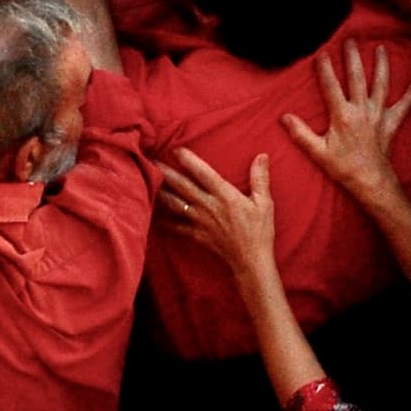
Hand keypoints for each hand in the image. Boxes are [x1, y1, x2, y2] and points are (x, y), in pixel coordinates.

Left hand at [156, 145, 282, 281]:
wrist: (252, 261)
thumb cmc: (260, 231)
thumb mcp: (264, 203)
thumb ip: (260, 178)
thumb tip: (262, 155)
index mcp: (225, 196)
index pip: (203, 173)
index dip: (189, 160)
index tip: (176, 149)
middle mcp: (209, 206)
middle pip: (183, 186)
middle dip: (166, 172)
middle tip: (150, 160)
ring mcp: (200, 221)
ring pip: (175, 204)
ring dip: (161, 192)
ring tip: (146, 181)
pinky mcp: (197, 235)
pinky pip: (177, 226)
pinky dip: (164, 220)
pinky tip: (153, 214)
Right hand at [283, 41, 410, 212]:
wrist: (370, 181)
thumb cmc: (343, 167)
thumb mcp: (317, 151)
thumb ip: (300, 133)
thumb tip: (284, 117)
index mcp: (342, 115)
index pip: (331, 86)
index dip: (326, 69)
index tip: (322, 52)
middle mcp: (361, 111)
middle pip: (357, 78)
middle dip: (353, 58)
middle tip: (351, 40)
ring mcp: (378, 116)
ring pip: (381, 85)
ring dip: (381, 66)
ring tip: (381, 49)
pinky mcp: (391, 124)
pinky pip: (403, 108)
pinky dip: (410, 97)